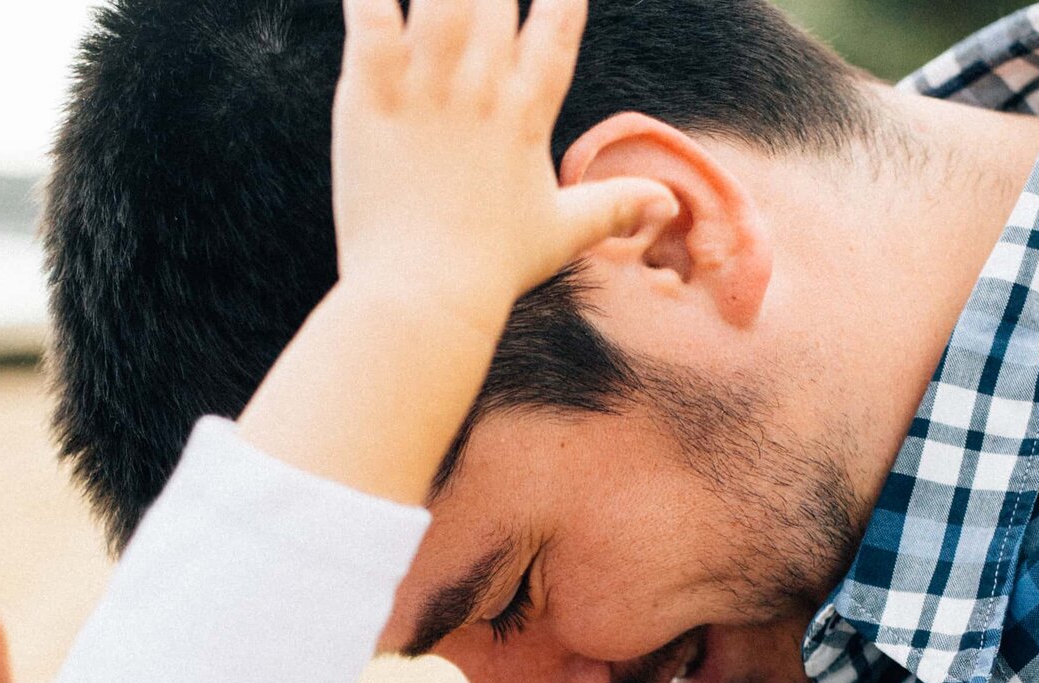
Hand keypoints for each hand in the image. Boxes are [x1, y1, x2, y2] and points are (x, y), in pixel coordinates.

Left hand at [330, 0, 670, 324]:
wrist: (426, 299)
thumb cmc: (490, 271)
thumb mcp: (561, 232)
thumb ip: (613, 206)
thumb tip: (668, 203)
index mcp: (526, 113)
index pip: (557, 28)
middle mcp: (482, 89)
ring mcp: (427, 89)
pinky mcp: (372, 97)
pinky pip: (371, 16)